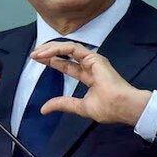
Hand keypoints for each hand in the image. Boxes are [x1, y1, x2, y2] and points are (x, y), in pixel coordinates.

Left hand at [30, 42, 151, 125]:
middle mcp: (90, 65)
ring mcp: (92, 59)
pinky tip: (47, 53)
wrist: (122, 106)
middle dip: (49, 53)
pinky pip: (72, 48)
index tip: (38, 61)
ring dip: (51, 49)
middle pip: (65, 54)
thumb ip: (63, 104)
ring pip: (68, 48)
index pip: (67, 65)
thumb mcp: (79, 107)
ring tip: (37, 53)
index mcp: (89, 76)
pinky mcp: (93, 57)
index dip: (53, 61)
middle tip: (34, 54)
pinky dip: (58, 49)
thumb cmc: (108, 108)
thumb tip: (44, 109)